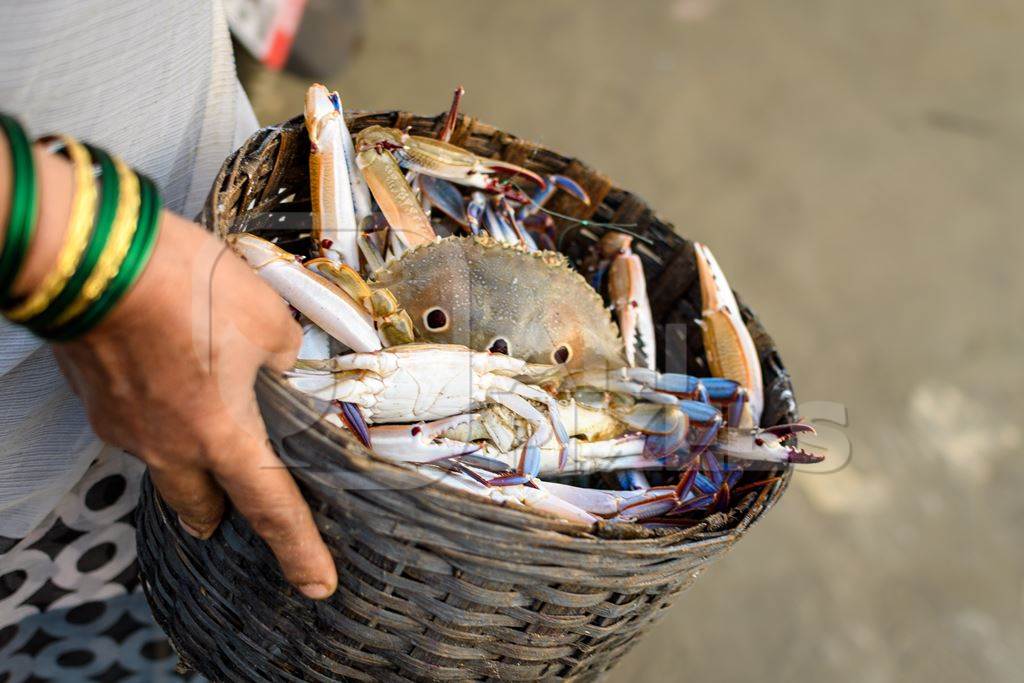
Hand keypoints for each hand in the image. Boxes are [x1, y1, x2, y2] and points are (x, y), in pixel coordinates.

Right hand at [51, 213, 337, 599]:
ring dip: (188, 458)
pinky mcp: (96, 399)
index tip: (316, 584)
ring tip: (207, 422)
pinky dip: (160, 418)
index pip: (270, 509)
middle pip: (201, 505)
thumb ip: (284, 352)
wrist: (90, 255)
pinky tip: (171, 381)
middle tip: (237, 506)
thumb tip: (280, 360)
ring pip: (164, 466)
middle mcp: (167, 445)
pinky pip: (137, 427)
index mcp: (221, 434)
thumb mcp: (266, 314)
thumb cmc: (181, 285)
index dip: (299, 550)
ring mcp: (123, 426)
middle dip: (223, 512)